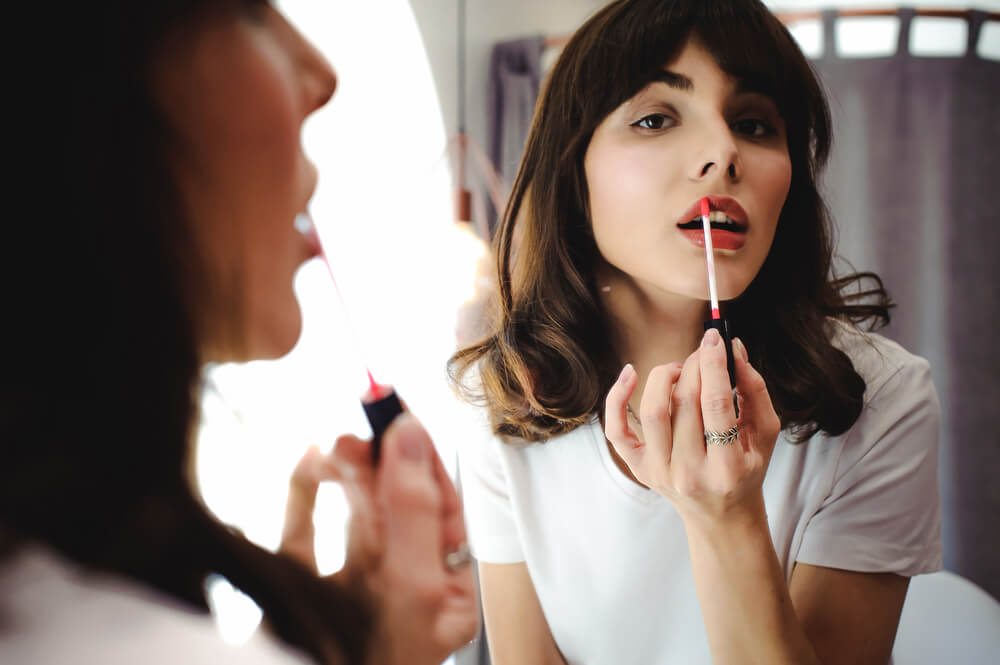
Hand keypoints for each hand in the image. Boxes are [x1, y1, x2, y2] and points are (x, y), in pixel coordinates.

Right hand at [279, 413, 479, 664]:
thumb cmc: (380, 662)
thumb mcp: (412, 586)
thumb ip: (415, 509)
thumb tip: (411, 436)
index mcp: (442, 591)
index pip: (443, 507)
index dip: (423, 457)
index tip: (402, 413)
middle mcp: (402, 587)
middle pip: (398, 505)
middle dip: (381, 462)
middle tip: (360, 427)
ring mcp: (352, 589)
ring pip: (355, 512)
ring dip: (347, 472)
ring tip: (334, 445)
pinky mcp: (305, 589)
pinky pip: (308, 530)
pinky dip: (306, 494)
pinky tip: (307, 464)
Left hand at [604, 328, 780, 526]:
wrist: (720, 516)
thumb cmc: (746, 470)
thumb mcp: (763, 435)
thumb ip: (755, 390)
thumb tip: (734, 348)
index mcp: (727, 468)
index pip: (716, 404)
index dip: (714, 364)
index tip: (714, 338)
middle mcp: (690, 473)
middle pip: (685, 403)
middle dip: (695, 366)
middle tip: (703, 351)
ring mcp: (659, 473)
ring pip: (653, 410)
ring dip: (666, 376)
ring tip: (681, 370)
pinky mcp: (638, 468)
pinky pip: (617, 430)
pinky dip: (617, 397)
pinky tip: (630, 373)